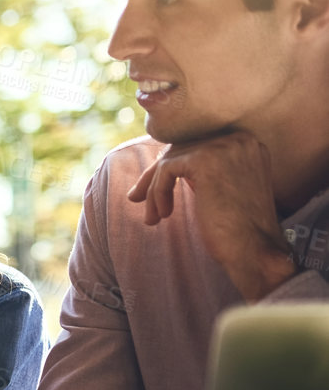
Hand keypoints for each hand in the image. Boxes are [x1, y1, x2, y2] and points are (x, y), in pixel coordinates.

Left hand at [126, 132, 298, 301]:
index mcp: (245, 142)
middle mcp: (239, 138)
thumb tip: (161, 163)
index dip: (168, 168)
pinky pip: (166, 170)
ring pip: (169, 160)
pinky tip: (162, 215)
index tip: (149, 191)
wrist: (255, 251)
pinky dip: (157, 192)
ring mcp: (224, 146)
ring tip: (152, 218)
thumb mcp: (221, 188)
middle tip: (135, 199)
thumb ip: (201, 170)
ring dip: (153, 190)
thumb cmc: (236, 229)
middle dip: (153, 176)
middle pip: (179, 149)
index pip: (194, 145)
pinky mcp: (205, 160)